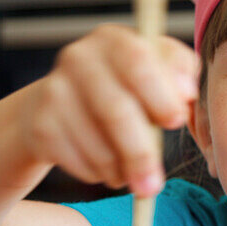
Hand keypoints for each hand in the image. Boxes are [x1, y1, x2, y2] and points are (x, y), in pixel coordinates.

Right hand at [18, 24, 199, 196]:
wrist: (58, 105)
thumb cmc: (124, 90)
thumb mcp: (158, 73)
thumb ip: (180, 76)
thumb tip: (186, 93)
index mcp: (114, 39)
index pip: (138, 59)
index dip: (161, 94)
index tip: (176, 121)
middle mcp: (79, 58)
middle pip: (116, 111)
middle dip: (142, 154)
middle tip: (155, 185)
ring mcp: (55, 91)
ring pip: (98, 146)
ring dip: (122, 170)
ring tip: (131, 171)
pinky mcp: (40, 125)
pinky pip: (80, 163)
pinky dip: (100, 175)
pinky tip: (105, 166)